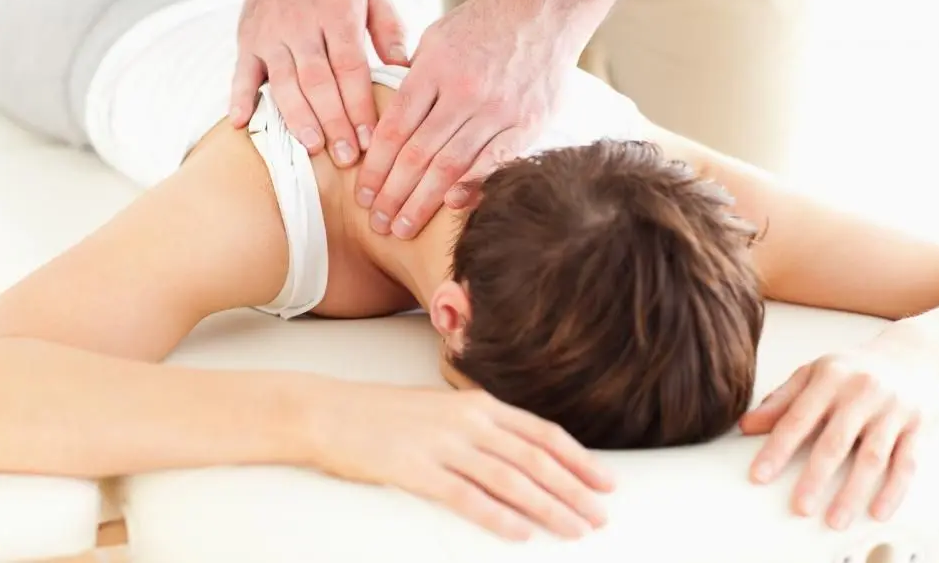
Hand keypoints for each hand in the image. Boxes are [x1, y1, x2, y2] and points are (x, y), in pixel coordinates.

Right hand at [230, 0, 407, 164]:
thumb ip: (390, 32)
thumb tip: (407, 71)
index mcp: (336, 14)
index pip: (350, 67)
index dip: (359, 105)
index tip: (372, 138)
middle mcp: (301, 25)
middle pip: (318, 81)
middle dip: (334, 122)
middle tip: (348, 156)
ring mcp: (270, 34)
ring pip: (283, 83)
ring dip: (298, 118)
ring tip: (312, 147)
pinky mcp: (247, 40)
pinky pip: (241, 73)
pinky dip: (239, 98)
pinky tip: (241, 124)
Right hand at [312, 385, 613, 539]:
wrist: (332, 412)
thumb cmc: (389, 414)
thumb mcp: (443, 409)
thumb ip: (482, 426)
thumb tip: (521, 452)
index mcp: (479, 403)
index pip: (543, 432)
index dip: (579, 459)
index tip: (606, 482)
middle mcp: (469, 421)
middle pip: (535, 459)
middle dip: (574, 490)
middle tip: (602, 516)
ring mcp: (444, 444)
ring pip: (511, 480)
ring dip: (548, 508)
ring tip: (575, 530)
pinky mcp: (417, 470)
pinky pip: (467, 498)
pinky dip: (498, 518)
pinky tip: (520, 534)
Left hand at [355, 0, 575, 238]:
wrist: (546, 9)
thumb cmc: (486, 22)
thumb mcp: (438, 37)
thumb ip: (415, 79)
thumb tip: (390, 122)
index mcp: (436, 67)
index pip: (395, 128)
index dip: (376, 166)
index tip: (362, 194)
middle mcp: (465, 91)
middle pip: (419, 154)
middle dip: (393, 193)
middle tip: (378, 222)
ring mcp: (499, 109)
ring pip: (452, 165)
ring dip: (424, 201)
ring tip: (403, 227)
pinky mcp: (528, 122)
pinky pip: (495, 163)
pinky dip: (472, 186)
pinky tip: (452, 207)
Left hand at [739, 318, 938, 529]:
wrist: (912, 354)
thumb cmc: (853, 369)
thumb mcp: (814, 373)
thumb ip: (781, 400)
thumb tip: (746, 426)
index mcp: (829, 378)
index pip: (797, 418)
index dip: (777, 449)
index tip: (759, 476)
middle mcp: (861, 392)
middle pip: (835, 441)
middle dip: (815, 477)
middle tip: (799, 508)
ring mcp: (892, 410)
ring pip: (872, 457)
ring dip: (853, 492)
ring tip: (835, 520)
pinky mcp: (917, 427)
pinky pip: (906, 463)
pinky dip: (893, 490)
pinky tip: (877, 512)